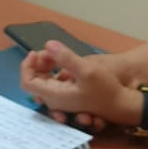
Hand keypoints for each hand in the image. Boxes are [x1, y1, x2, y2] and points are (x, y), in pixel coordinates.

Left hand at [21, 43, 136, 131]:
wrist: (120, 103)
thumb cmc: (105, 89)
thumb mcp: (88, 70)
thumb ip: (67, 58)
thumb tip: (48, 45)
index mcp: (54, 95)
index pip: (27, 82)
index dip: (27, 66)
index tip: (36, 52)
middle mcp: (54, 99)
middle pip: (33, 80)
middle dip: (37, 63)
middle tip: (50, 52)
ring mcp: (60, 98)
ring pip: (42, 80)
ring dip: (44, 65)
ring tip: (56, 55)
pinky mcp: (67, 94)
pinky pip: (52, 81)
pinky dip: (53, 70)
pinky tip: (64, 62)